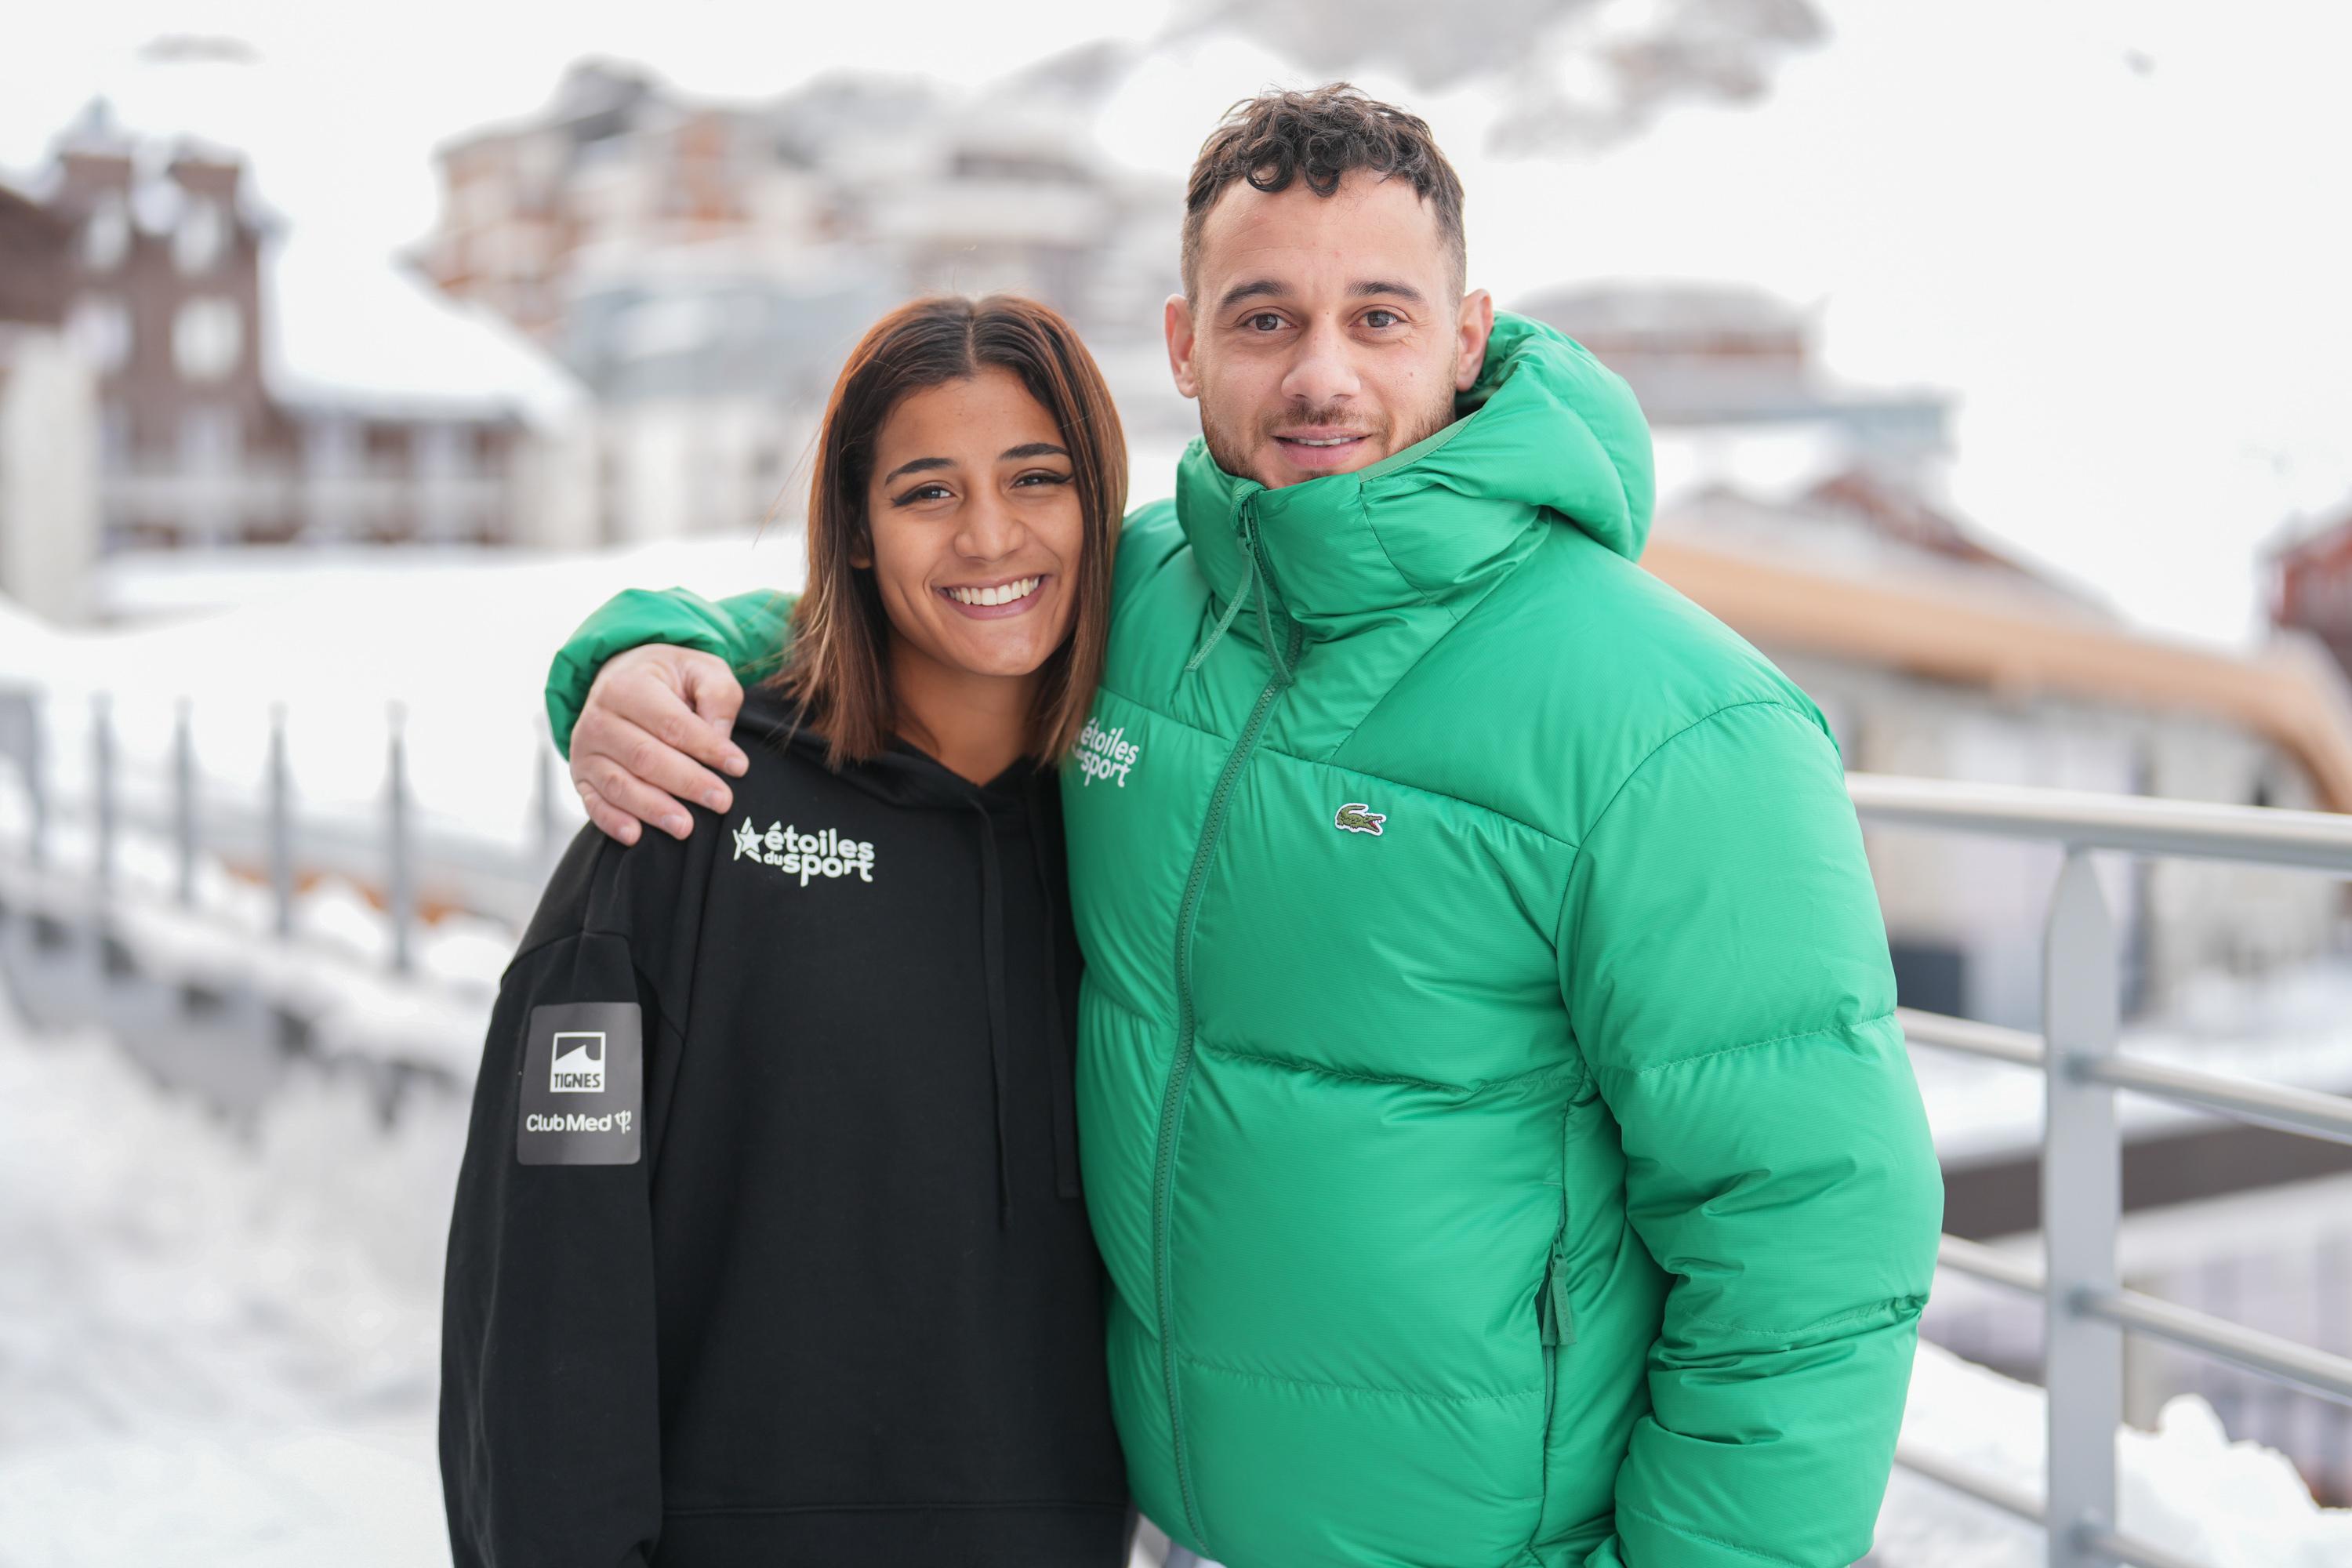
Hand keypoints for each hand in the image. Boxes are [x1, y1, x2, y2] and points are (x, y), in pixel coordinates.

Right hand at [570, 645, 748, 844]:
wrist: (623, 680)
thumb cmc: (671, 680)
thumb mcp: (700, 670)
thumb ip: (718, 695)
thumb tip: (721, 737)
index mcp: (629, 686)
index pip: (671, 723)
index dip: (706, 747)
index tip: (739, 767)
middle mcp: (600, 718)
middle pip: (645, 757)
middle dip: (687, 782)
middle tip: (721, 801)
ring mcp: (586, 750)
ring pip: (619, 784)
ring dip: (653, 809)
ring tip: (685, 827)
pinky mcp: (582, 776)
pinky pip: (593, 803)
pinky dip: (612, 821)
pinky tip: (635, 836)